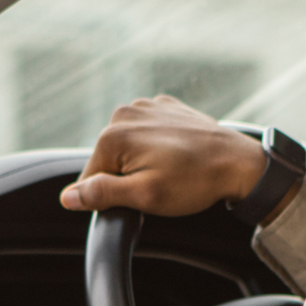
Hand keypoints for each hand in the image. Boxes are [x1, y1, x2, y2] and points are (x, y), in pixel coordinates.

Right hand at [59, 96, 270, 215]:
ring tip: (172, 171)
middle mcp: (124, 114)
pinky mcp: (165, 107)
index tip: (140, 198)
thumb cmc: (194, 181)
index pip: (91, 179)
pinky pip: (148, 133)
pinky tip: (178, 157)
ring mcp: (146, 106)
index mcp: (113, 136)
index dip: (112, 196)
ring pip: (128, 147)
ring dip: (142, 162)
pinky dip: (157, 147)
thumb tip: (68, 197)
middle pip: (109, 160)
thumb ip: (101, 194)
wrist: (238, 163)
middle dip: (127, 177)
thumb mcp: (144, 196)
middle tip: (160, 185)